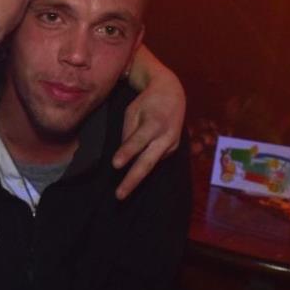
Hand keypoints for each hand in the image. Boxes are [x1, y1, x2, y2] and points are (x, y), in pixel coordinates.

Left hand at [112, 69, 185, 198]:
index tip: (115, 165)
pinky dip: (144, 163)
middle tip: (119, 196)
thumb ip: (128, 132)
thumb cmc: (147, 102)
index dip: (127, 153)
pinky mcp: (174, 149)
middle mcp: (166, 136)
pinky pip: (155, 159)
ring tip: (122, 192)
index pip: (138, 141)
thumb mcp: (132, 111)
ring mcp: (172, 144)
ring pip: (152, 164)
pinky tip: (135, 169)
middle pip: (148, 162)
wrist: (173, 93)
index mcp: (154, 123)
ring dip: (137, 178)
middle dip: (133, 180)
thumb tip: (124, 155)